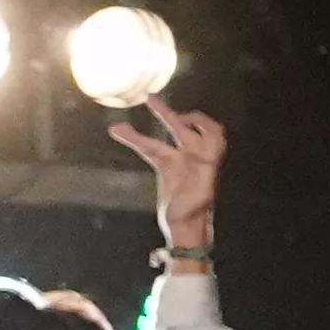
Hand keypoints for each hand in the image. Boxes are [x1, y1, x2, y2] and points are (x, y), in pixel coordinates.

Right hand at [109, 96, 225, 264]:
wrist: (188, 231)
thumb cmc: (195, 216)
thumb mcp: (201, 200)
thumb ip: (202, 187)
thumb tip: (206, 173)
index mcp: (206, 161)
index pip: (211, 133)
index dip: (201, 122)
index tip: (183, 116)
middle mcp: (193, 158)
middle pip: (181, 130)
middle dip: (166, 114)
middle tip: (149, 98)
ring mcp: (179, 163)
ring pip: (160, 141)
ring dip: (142, 132)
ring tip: (118, 125)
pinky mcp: (167, 170)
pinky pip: (152, 151)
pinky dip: (137, 142)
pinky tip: (120, 133)